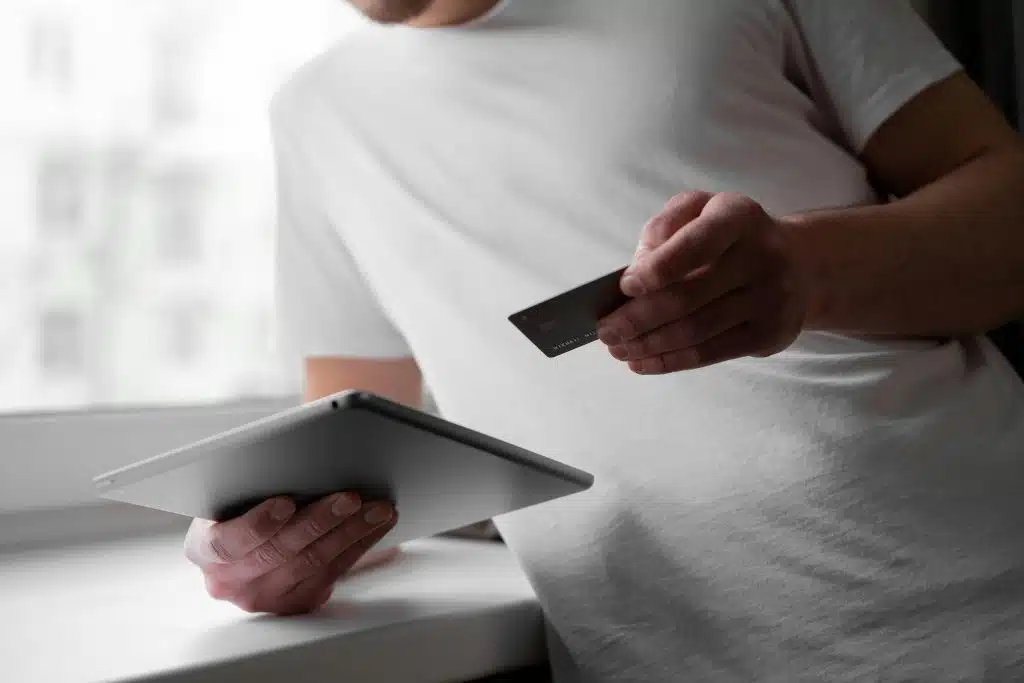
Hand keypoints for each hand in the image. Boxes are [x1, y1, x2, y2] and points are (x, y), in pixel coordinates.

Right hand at [184, 493, 399, 614]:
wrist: (254, 534)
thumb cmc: (244, 500)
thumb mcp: (235, 488)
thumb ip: (254, 476)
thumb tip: (299, 440)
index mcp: (204, 548)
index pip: (226, 542)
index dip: (257, 524)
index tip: (285, 502)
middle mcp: (230, 580)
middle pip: (279, 553)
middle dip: (319, 521)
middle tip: (350, 497)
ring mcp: (265, 596)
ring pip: (313, 563)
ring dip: (351, 532)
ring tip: (376, 507)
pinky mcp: (299, 602)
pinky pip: (334, 572)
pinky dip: (360, 544)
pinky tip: (377, 523)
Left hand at [597, 191, 807, 373]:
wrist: (800, 265)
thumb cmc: (731, 236)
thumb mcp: (700, 210)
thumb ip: (664, 228)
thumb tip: (636, 271)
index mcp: (738, 217)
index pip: (696, 244)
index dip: (658, 268)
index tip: (625, 286)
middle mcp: (761, 256)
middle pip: (688, 297)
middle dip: (637, 318)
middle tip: (605, 331)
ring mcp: (770, 298)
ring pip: (695, 331)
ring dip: (648, 345)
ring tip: (618, 349)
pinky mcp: (769, 334)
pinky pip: (710, 353)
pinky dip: (670, 361)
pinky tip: (642, 362)